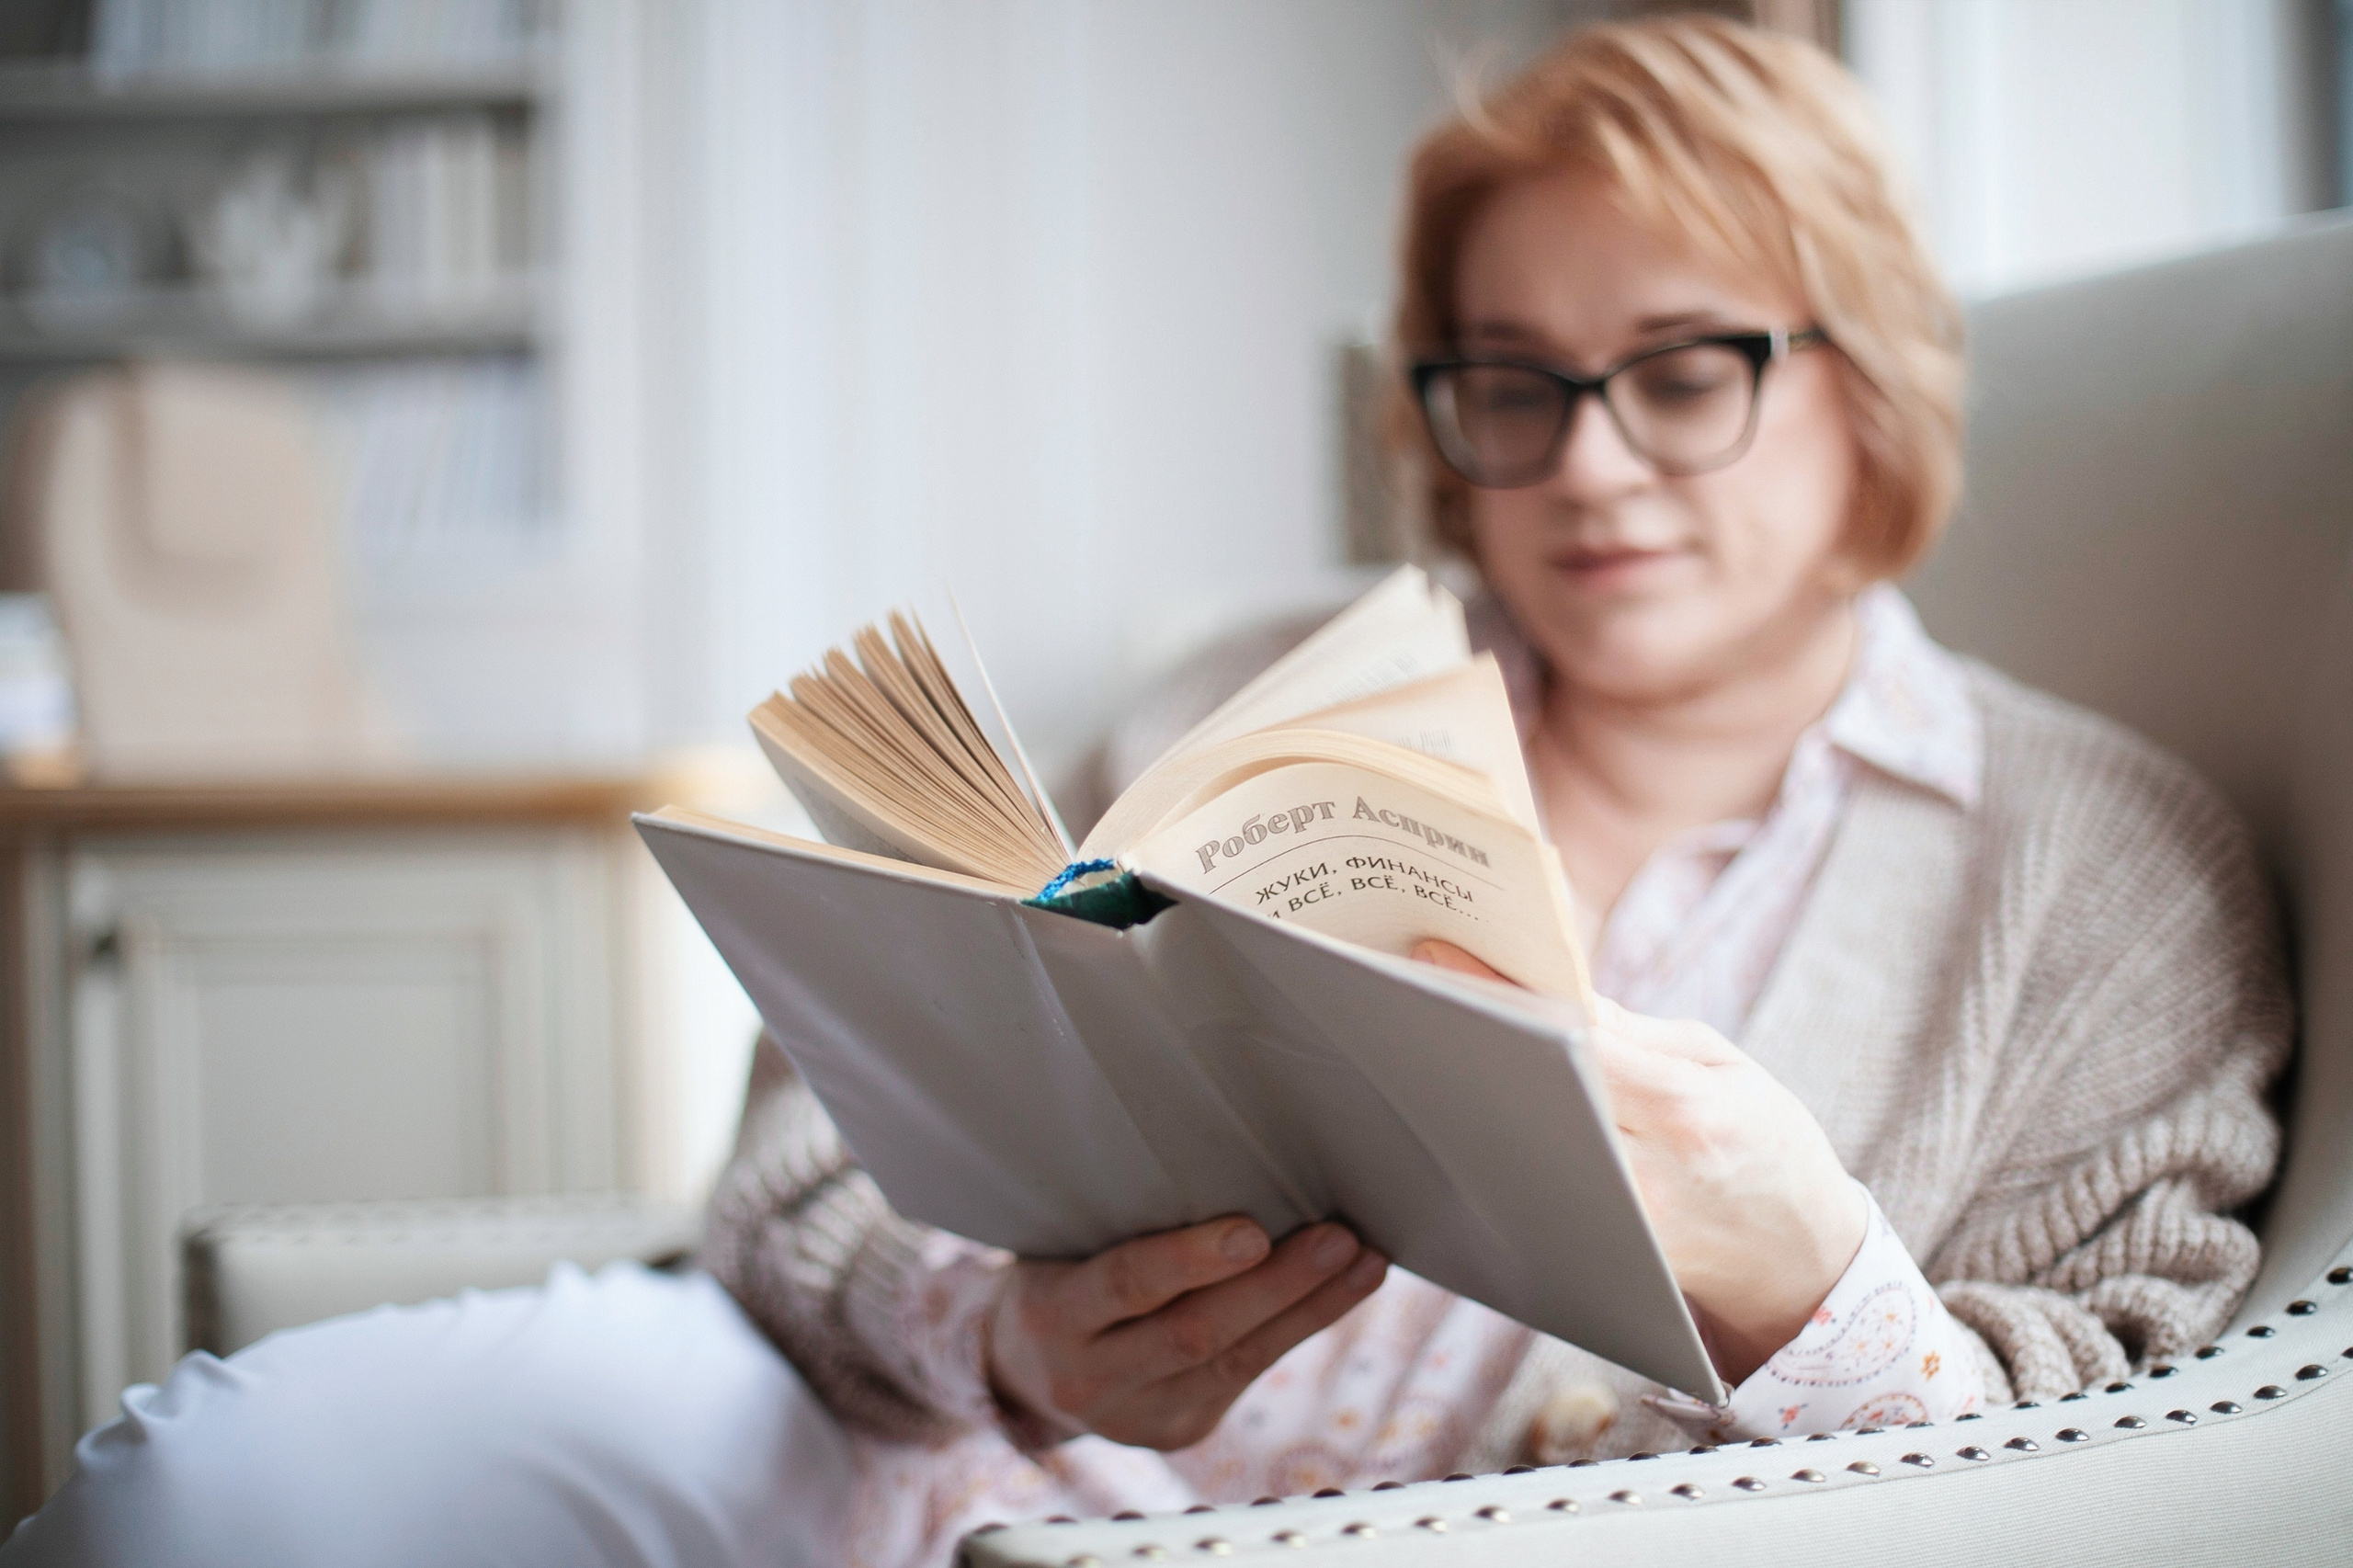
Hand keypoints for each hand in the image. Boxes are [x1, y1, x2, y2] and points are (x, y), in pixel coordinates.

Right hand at [986, 1216, 1387, 1449]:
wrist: (1020, 1370)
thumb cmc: (1057, 1271)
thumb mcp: (1062, 1244)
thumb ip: (1127, 1225)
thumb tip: (1236, 1163)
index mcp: (1052, 1315)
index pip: (1126, 1284)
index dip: (1191, 1260)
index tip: (1254, 1230)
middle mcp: (1090, 1379)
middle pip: (1195, 1333)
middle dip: (1277, 1285)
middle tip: (1340, 1238)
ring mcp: (1138, 1418)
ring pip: (1236, 1362)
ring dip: (1310, 1309)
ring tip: (1365, 1262)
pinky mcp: (1179, 1431)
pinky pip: (1246, 1375)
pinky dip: (1298, 1329)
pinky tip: (1342, 1291)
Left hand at [1414, 940, 1865, 1383]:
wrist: (1804, 1260)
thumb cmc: (1767, 1143)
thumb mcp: (1721, 1065)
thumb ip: (1634, 1033)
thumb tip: (1551, 991)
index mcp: (1684, 1104)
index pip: (1571, 1036)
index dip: (1497, 993)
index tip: (1434, 954)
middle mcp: (1647, 1172)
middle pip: (1529, 1096)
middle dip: (1468, 1044)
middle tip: (1405, 1000)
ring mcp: (1617, 1227)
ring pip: (1517, 1151)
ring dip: (1467, 1101)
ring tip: (1420, 1054)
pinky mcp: (1598, 1262)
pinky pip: (1530, 1198)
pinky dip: (1494, 1155)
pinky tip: (1454, 1123)